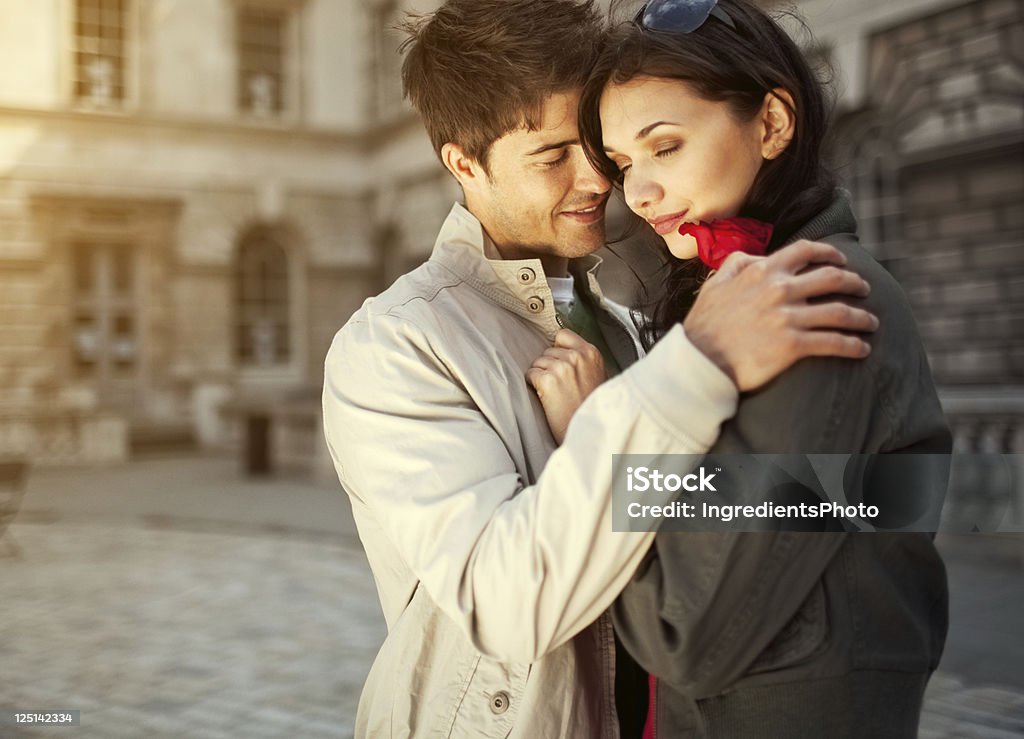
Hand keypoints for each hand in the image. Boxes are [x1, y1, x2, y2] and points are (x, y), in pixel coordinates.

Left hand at [527, 329, 606, 443]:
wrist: (590, 432)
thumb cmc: (592, 407)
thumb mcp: (598, 376)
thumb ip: (583, 361)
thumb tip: (563, 351)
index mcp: (591, 353)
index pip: (563, 335)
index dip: (558, 349)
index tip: (559, 362)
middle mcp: (577, 357)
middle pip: (548, 350)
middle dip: (549, 365)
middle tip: (559, 386)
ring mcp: (562, 367)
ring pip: (537, 363)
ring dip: (541, 376)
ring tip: (555, 394)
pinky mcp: (548, 381)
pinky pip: (530, 374)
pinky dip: (534, 385)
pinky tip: (547, 397)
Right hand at [684, 239, 877, 391]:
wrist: (698, 362)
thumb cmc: (704, 325)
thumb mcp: (714, 284)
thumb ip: (736, 263)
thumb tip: (755, 257)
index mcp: (762, 271)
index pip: (806, 250)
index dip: (830, 253)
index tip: (842, 261)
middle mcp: (779, 290)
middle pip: (833, 278)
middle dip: (855, 282)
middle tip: (865, 289)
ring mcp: (787, 318)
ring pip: (841, 312)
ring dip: (863, 317)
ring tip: (872, 322)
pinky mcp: (792, 346)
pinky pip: (834, 343)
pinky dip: (854, 345)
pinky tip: (863, 349)